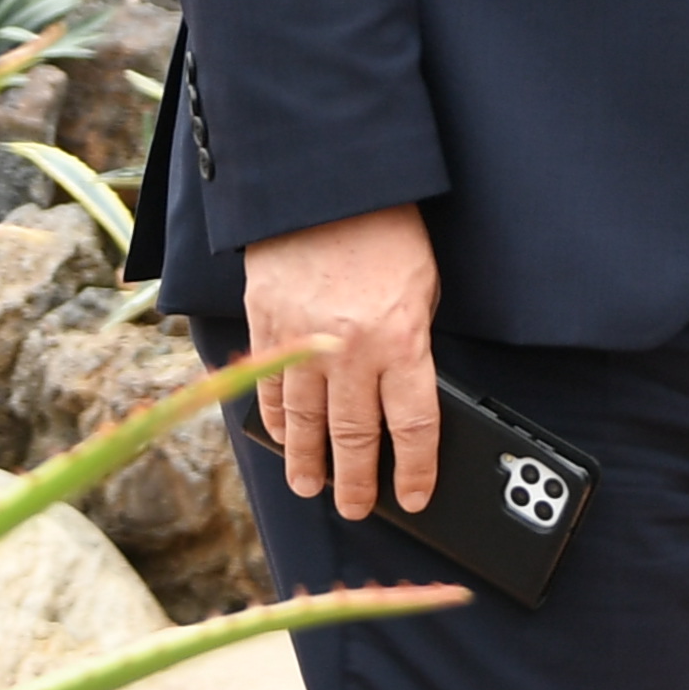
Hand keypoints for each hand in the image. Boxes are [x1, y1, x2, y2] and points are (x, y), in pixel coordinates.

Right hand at [242, 205, 440, 516]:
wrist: (325, 181)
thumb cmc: (387, 230)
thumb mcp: (423, 287)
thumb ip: (413, 342)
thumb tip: (405, 396)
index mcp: (401, 340)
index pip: (413, 426)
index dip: (416, 470)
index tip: (414, 497)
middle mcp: (351, 350)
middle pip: (355, 437)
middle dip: (357, 481)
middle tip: (355, 508)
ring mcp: (301, 340)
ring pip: (304, 422)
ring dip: (308, 462)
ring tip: (311, 487)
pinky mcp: (265, 323)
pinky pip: (267, 385)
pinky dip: (274, 418)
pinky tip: (280, 436)